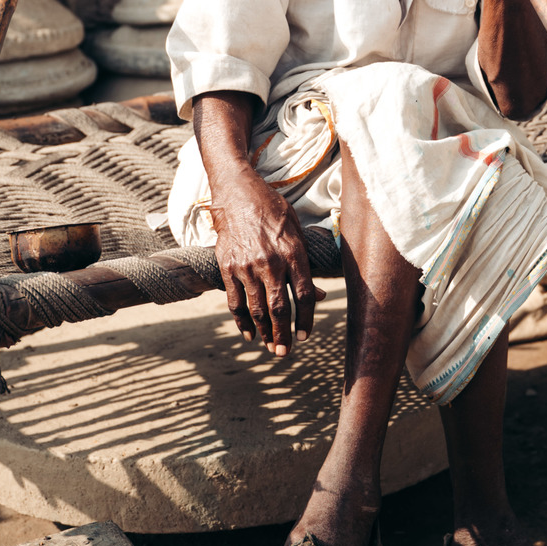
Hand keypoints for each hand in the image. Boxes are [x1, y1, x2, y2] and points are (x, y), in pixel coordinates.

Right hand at [208, 169, 322, 356]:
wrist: (237, 193)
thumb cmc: (273, 211)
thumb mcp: (297, 231)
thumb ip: (306, 265)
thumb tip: (319, 296)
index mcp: (293, 252)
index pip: (305, 294)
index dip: (306, 319)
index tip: (305, 336)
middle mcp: (270, 261)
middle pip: (280, 307)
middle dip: (283, 334)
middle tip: (285, 352)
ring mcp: (246, 265)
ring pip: (256, 308)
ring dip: (264, 332)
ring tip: (270, 347)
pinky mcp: (227, 266)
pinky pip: (234, 301)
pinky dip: (241, 320)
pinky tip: (249, 333)